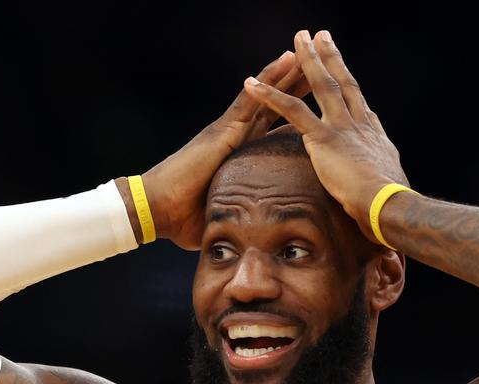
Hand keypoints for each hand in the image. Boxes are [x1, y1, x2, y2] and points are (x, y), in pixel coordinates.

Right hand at [143, 51, 311, 250]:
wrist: (157, 210)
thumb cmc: (185, 218)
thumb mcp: (225, 214)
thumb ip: (242, 215)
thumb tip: (256, 235)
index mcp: (238, 153)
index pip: (272, 127)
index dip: (293, 112)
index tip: (314, 102)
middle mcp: (235, 135)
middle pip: (274, 105)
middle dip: (295, 87)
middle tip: (321, 67)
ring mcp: (229, 129)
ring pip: (266, 95)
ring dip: (288, 74)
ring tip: (308, 54)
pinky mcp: (223, 129)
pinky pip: (252, 99)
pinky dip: (269, 79)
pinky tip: (286, 60)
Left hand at [241, 29, 409, 242]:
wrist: (388, 205)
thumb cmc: (391, 203)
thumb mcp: (388, 179)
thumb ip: (380, 168)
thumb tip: (384, 170)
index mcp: (371, 132)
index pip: (356, 99)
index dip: (347, 80)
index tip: (340, 66)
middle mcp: (357, 122)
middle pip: (341, 82)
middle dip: (330, 56)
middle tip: (320, 35)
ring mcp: (340, 127)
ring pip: (321, 85)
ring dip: (307, 60)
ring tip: (298, 38)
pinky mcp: (323, 138)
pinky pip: (291, 111)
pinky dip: (270, 96)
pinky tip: (252, 84)